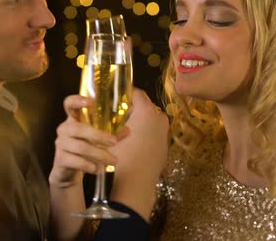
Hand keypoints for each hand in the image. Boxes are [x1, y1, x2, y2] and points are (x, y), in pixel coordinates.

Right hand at [48, 95, 127, 187]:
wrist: (69, 171)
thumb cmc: (86, 148)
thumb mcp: (98, 139)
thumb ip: (112, 133)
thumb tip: (127, 129)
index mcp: (73, 119)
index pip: (69, 104)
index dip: (77, 100)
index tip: (90, 102)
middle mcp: (65, 129)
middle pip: (79, 128)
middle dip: (98, 135)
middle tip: (114, 142)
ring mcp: (61, 144)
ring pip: (81, 147)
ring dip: (99, 154)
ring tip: (113, 161)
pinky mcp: (60, 159)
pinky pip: (76, 161)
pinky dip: (89, 165)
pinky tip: (98, 169)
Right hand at [110, 88, 169, 219]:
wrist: (135, 183)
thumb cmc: (121, 157)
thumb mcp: (110, 133)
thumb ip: (113, 118)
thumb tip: (110, 110)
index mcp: (147, 111)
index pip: (135, 92)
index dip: (122, 95)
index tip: (113, 100)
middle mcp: (159, 117)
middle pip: (143, 105)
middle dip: (131, 109)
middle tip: (115, 116)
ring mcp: (164, 131)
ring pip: (148, 118)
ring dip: (138, 121)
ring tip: (123, 130)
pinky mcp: (165, 143)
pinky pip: (153, 131)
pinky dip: (145, 133)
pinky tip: (132, 142)